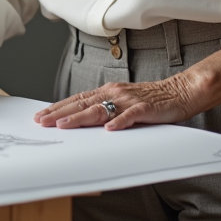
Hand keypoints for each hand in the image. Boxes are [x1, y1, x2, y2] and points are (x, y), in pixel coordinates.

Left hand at [34, 73, 205, 131]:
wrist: (179, 91)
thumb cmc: (150, 99)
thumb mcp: (122, 101)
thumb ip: (105, 108)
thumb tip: (81, 118)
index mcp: (108, 91)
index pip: (77, 99)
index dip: (58, 107)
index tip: (41, 115)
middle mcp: (114, 92)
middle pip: (82, 103)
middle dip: (60, 113)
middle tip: (42, 121)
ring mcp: (128, 100)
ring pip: (100, 109)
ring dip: (80, 117)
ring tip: (64, 125)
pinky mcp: (145, 108)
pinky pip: (130, 116)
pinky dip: (119, 122)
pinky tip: (108, 129)